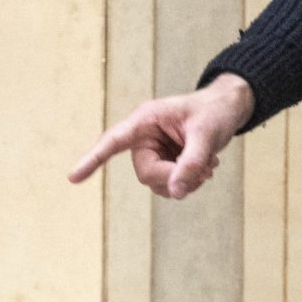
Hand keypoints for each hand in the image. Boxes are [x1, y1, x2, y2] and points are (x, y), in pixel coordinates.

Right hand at [66, 72, 252, 199]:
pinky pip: (170, 184)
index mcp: (146, 120)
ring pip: (158, 183)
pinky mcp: (166, 161)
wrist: (229, 108)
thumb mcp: (207, 134)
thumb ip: (191, 163)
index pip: (113, 141)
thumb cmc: (215, 111)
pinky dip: (189, 182)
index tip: (73, 178)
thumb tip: (176, 192)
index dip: (93, 159)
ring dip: (184, 182)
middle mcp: (145, 137)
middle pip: (146, 173)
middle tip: (205, 171)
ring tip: (208, 166)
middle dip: (174, 177)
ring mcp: (155, 151)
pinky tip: (206, 168)